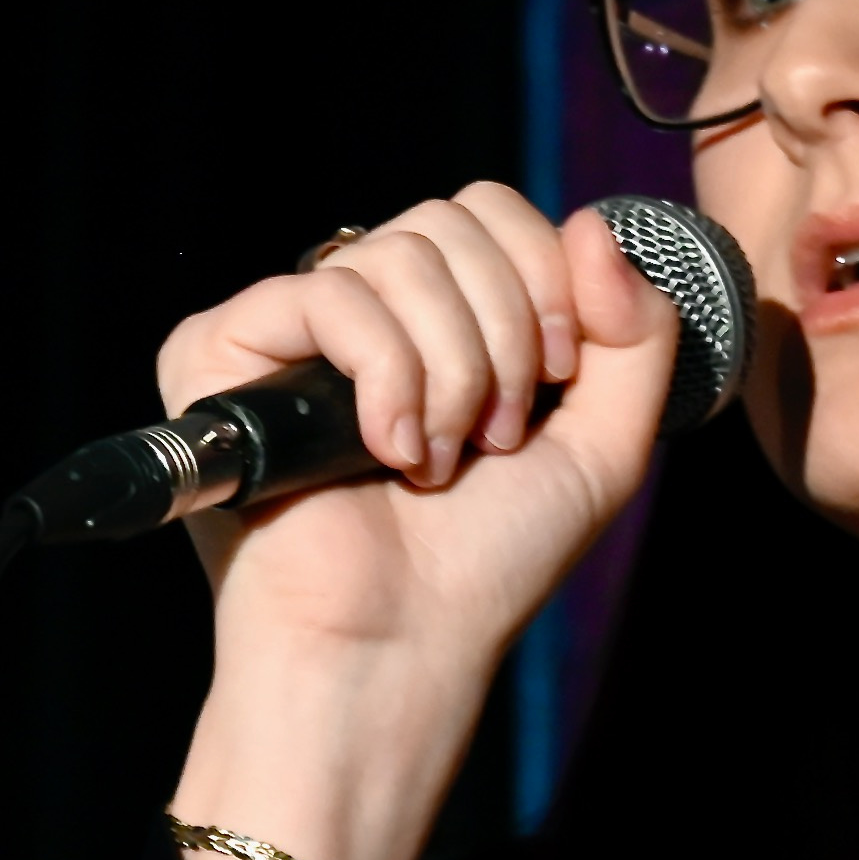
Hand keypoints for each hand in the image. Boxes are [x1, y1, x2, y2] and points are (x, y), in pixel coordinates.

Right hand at [158, 183, 678, 859]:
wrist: (400, 647)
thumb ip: (637, 332)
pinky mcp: (221, 352)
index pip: (491, 212)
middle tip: (493, 435)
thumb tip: (592, 224)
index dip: (544, 279)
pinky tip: (385, 453)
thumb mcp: (604, 443)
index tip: (555, 378)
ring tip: (435, 461)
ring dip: (450, 371)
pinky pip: (327, 296)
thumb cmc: (487, 565)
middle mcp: (359, 309)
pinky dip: (384, 377)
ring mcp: (287, 328)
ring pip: (399, 255)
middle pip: (452, 219)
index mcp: (437, 317)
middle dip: (504, 331)